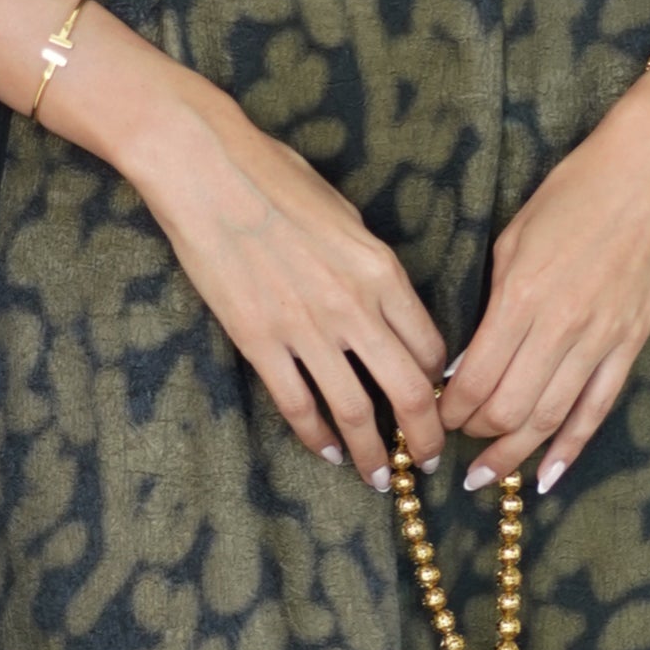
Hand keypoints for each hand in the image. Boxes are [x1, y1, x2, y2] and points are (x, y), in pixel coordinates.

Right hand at [102, 63, 447, 476]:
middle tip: (428, 463)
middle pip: (408, 392)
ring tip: (379, 478)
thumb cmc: (275, 176)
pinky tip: (327, 452)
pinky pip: (298, 404)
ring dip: (373, 454)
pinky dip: (317, 437)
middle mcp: (354, 307)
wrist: (208, 171)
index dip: (441, 385)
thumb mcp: (345, 215)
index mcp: (382, 271)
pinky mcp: (260, 341)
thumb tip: (384, 300)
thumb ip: (370, 265)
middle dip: (425, 438)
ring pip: (355, 411)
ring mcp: (306, 329)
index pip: (431, 347)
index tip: (441, 403)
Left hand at [440, 70, 649, 488]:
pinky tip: (546, 476)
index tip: (431, 415)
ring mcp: (602, 339)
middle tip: (452, 444)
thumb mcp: (515, 236)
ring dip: (511, 453)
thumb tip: (469, 354)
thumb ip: (493, 300)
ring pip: (549, 419)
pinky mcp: (632, 342)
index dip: (446, 408)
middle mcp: (561, 327)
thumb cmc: (578, 189)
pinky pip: (597, 408)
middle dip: (472, 434)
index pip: (473, 378)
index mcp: (521, 295)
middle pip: (507, 408)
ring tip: (486, 477)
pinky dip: (570, 447)